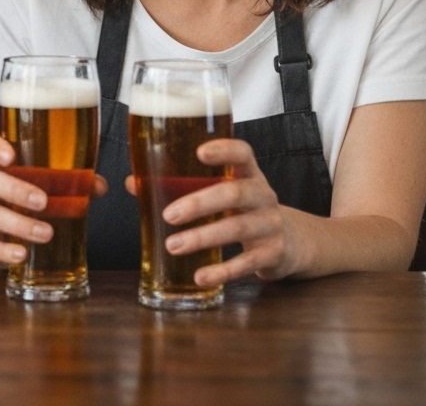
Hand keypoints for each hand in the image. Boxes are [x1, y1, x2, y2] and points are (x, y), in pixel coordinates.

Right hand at [0, 129, 107, 266]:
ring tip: (46, 233)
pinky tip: (21, 253)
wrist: (4, 226)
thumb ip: (72, 179)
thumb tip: (98, 185)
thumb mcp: (46, 181)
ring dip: (18, 223)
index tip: (10, 155)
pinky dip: (2, 249)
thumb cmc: (27, 191)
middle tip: (43, 201)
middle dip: (15, 190)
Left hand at [125, 138, 299, 285]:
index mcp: (249, 173)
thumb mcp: (221, 190)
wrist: (293, 241)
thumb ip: (179, 184)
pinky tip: (200, 276)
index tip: (199, 151)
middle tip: (168, 215)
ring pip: (238, 228)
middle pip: (235, 193)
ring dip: (203, 237)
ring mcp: (271, 224)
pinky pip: (247, 263)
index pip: (243, 153)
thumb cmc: (243, 208)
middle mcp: (263, 195)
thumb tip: (132, 183)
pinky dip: (222, 271)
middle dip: (200, 203)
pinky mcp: (274, 253)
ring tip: (173, 246)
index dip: (224, 150)